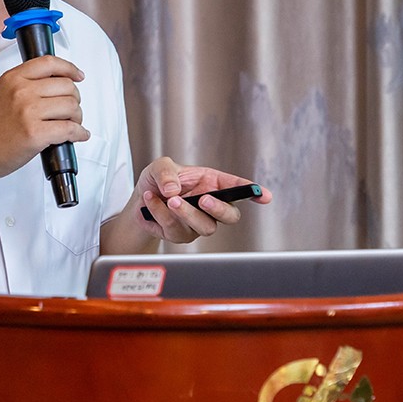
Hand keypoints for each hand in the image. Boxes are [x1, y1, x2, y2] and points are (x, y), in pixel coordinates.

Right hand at [0, 55, 89, 182]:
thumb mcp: (0, 93)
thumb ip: (23, 83)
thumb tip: (53, 83)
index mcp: (13, 78)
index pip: (50, 63)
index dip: (69, 68)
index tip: (77, 75)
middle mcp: (21, 91)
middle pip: (66, 86)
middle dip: (75, 99)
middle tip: (72, 110)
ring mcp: (29, 112)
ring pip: (72, 106)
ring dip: (77, 117)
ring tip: (72, 124)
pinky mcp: (35, 134)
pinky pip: (70, 129)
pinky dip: (79, 133)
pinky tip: (78, 136)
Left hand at [135, 157, 271, 243]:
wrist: (138, 199)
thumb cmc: (157, 181)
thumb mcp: (161, 166)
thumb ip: (166, 172)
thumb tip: (173, 189)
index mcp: (211, 184)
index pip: (237, 188)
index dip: (253, 192)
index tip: (264, 196)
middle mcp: (209, 205)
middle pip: (230, 216)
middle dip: (220, 209)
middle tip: (204, 200)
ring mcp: (197, 223)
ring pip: (205, 226)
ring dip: (187, 213)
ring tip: (170, 199)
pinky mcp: (181, 235)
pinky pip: (176, 228)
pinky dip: (161, 213)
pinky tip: (151, 200)